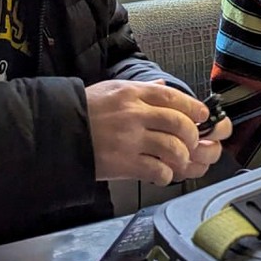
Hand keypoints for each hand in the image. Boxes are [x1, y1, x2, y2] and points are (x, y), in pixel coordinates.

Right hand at [86, 80, 221, 185]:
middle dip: (192, 135)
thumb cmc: (86, 110)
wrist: (59, 132)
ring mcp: (129, 139)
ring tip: (179, 160)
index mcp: (132, 93)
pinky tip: (162, 173)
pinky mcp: (124, 162)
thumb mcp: (112, 89)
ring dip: (182, 157)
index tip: (202, 116)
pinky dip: (166, 174)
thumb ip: (142, 89)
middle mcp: (133, 114)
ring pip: (172, 148)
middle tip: (193, 142)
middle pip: (178, 123)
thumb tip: (164, 85)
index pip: (172, 97)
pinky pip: (157, 170)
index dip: (193, 107)